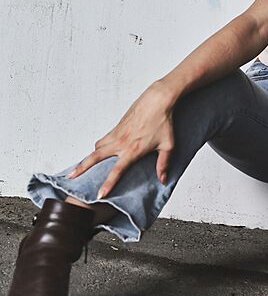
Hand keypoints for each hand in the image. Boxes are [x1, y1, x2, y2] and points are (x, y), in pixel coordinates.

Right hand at [67, 81, 175, 198]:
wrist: (157, 99)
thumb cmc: (163, 121)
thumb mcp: (168, 145)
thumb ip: (164, 164)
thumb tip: (163, 179)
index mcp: (133, 150)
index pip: (117, 171)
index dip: (107, 184)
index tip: (99, 195)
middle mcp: (121, 143)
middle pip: (96, 157)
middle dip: (82, 168)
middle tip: (71, 177)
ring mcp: (117, 133)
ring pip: (97, 147)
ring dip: (88, 157)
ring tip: (80, 167)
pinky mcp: (117, 126)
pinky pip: (103, 139)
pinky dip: (98, 146)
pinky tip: (98, 150)